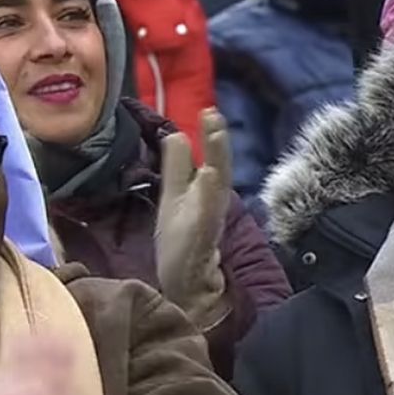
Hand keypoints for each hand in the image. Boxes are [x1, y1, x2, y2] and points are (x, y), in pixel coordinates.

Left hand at [156, 109, 231, 327]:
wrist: (187, 284)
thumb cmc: (182, 240)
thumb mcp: (174, 196)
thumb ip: (177, 166)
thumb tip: (176, 132)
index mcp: (204, 191)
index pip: (210, 159)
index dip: (211, 137)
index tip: (209, 110)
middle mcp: (211, 204)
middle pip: (219, 170)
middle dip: (217, 144)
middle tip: (214, 115)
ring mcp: (208, 223)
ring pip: (217, 190)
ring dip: (217, 164)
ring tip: (215, 137)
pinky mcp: (201, 242)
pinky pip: (206, 218)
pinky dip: (207, 198)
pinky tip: (207, 178)